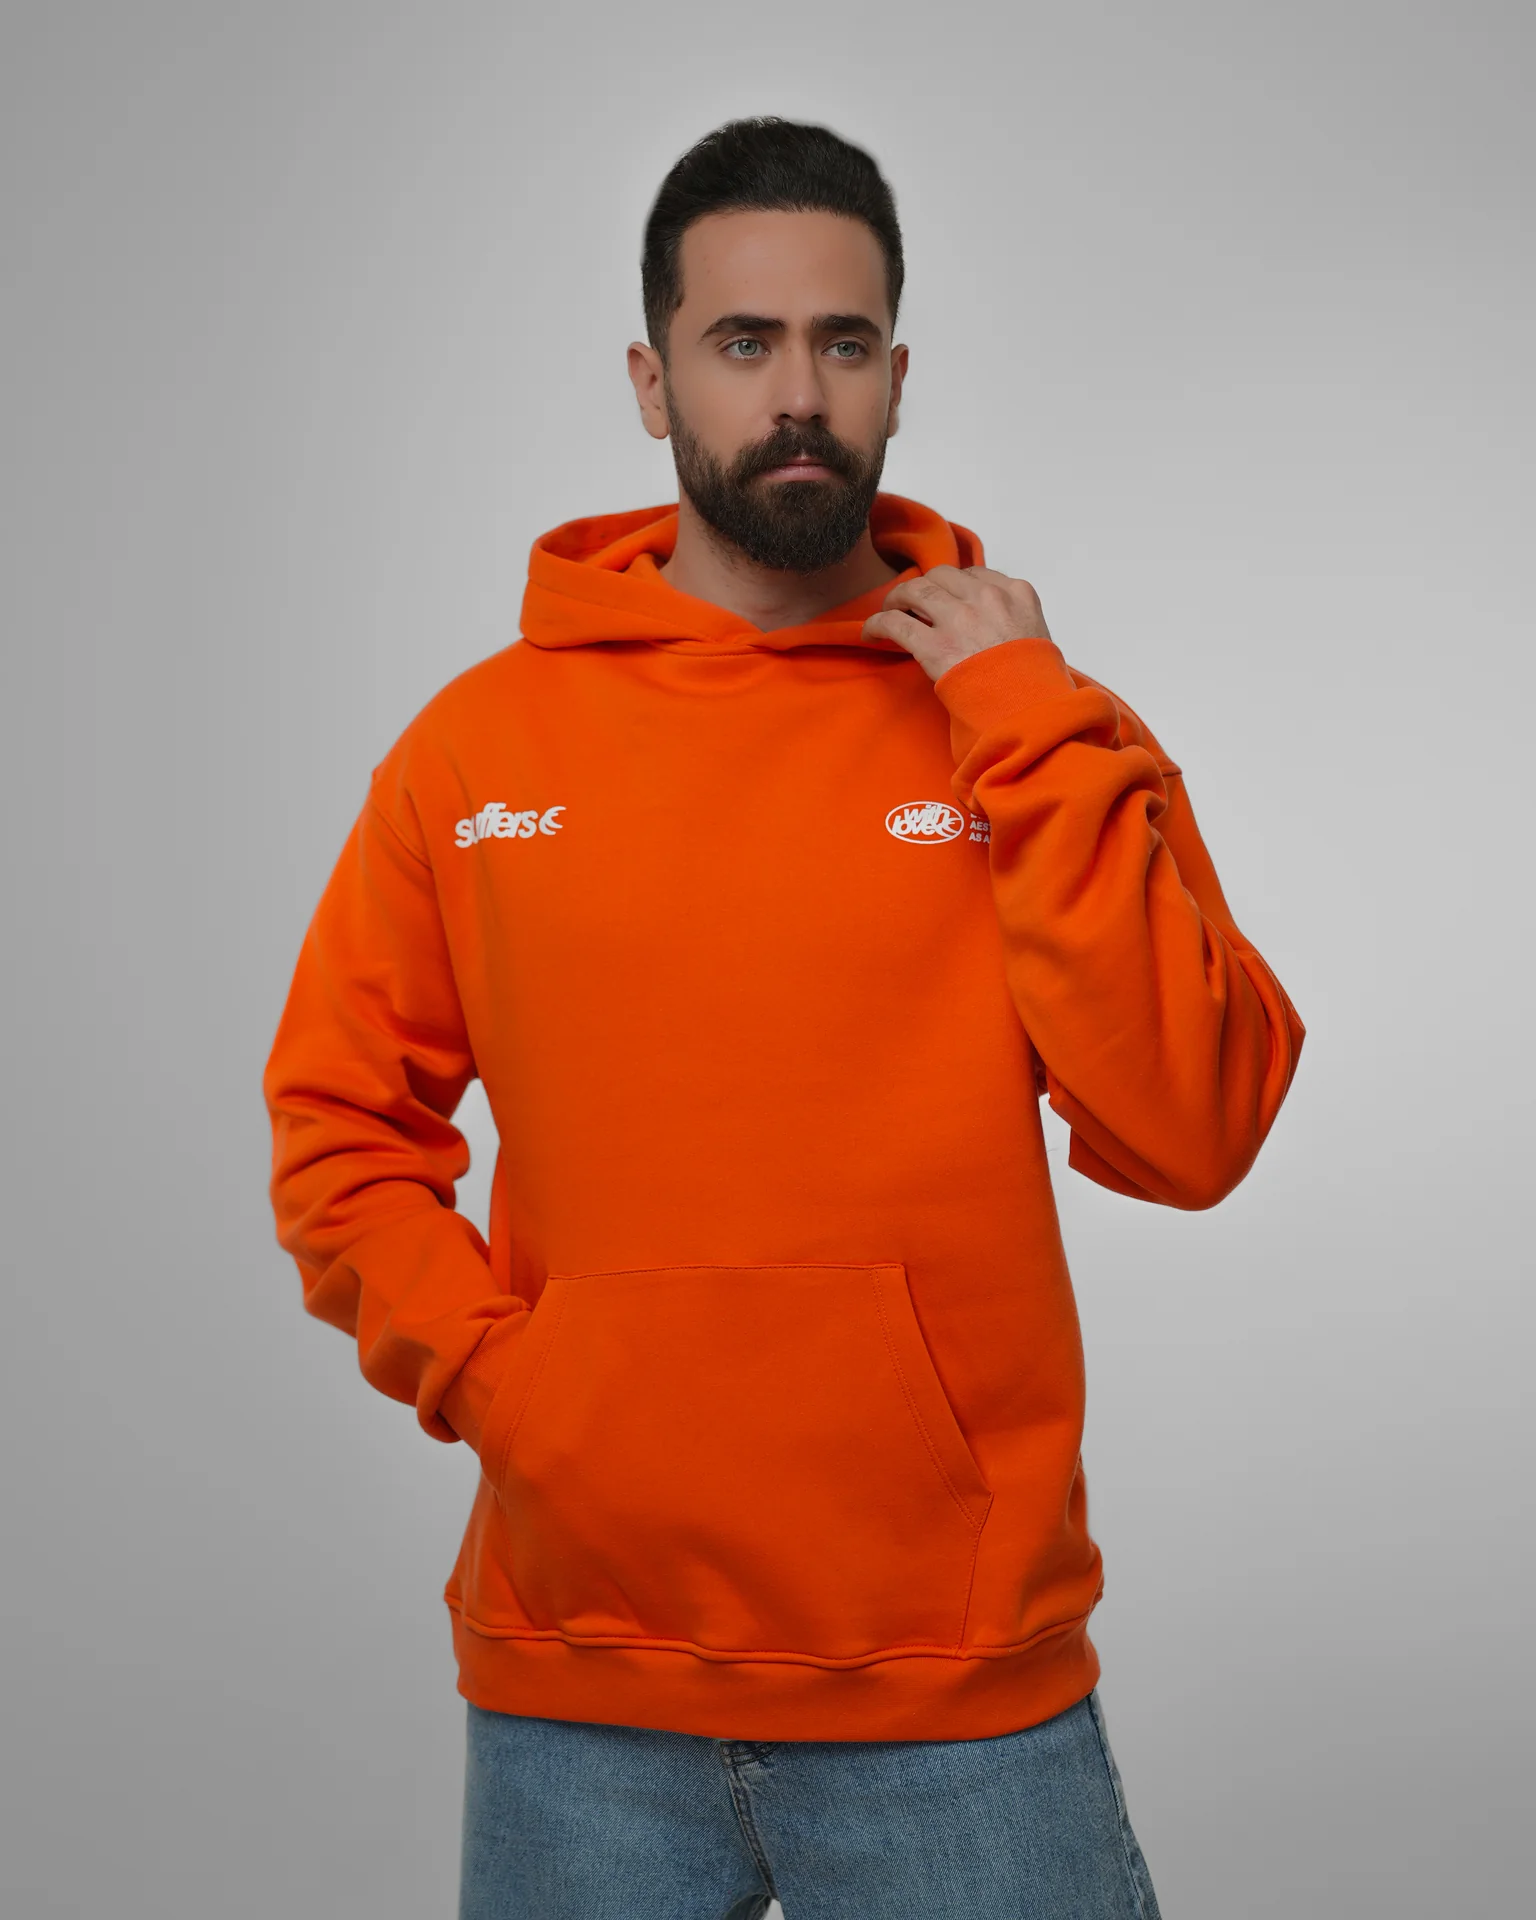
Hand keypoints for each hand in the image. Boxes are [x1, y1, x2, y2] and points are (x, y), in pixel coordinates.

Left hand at [862, 565, 1051, 681]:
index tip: (946, 599)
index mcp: (1016, 593)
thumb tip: (990, 625)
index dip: (954, 586)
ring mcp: (959, 619)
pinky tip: (871, 633)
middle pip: (942, 576)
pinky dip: (877, 624)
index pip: (975, 575)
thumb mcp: (1038, 638)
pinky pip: (895, 623)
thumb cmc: (1037, 684)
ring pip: (915, 590)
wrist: (1030, 710)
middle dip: (925, 586)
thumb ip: (1014, 620)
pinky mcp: (935, 645)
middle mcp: (987, 598)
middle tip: (913, 602)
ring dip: (898, 598)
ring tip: (890, 610)